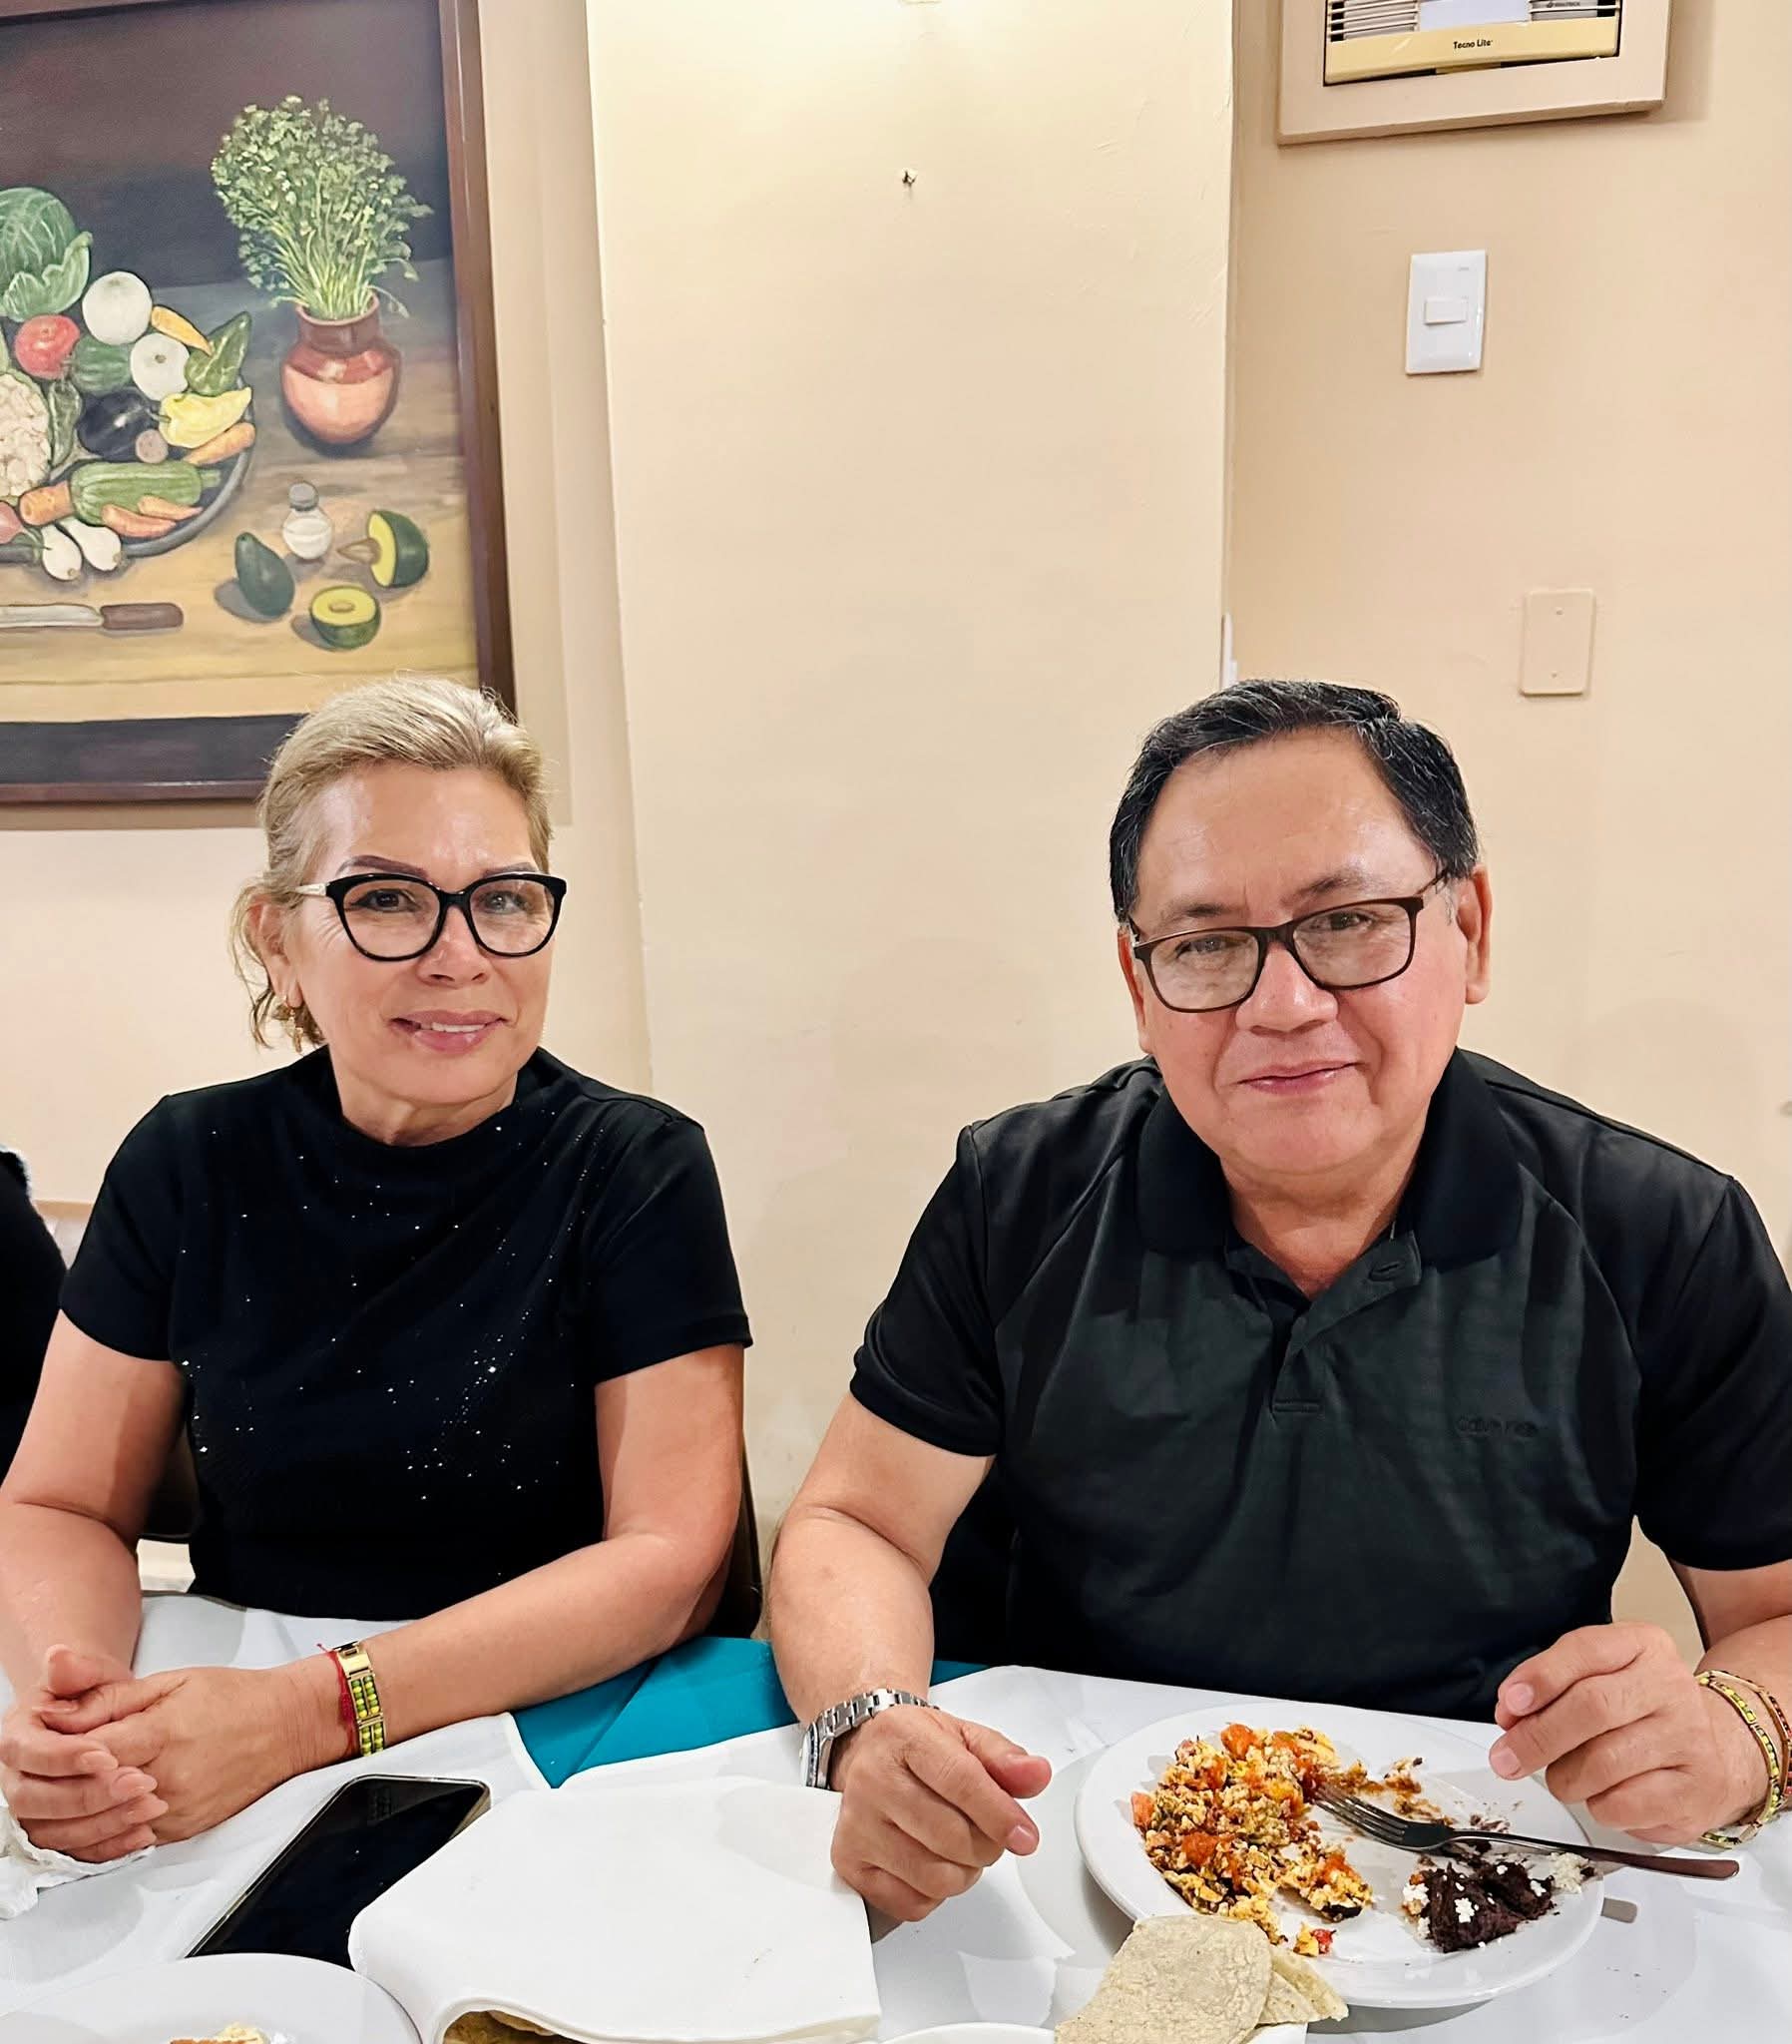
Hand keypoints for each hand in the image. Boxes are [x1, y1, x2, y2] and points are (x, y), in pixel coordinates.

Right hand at [0, 1646, 166, 1861]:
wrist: (93, 1715)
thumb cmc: (91, 1695)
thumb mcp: (90, 1675)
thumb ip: (77, 1669)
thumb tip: (58, 1656)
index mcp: (16, 1737)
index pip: (31, 1753)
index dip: (66, 1758)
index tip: (106, 1755)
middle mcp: (15, 1778)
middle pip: (37, 1799)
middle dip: (87, 1795)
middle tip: (136, 1783)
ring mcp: (33, 1809)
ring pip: (53, 1831)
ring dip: (101, 1824)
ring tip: (147, 1807)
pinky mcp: (56, 1831)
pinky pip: (74, 1851)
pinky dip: (107, 1848)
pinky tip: (140, 1835)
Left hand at [46, 1656, 345, 1844]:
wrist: (287, 1725)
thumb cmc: (235, 1698)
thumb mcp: (173, 1680)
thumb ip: (113, 1699)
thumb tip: (63, 1715)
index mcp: (164, 1733)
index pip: (91, 1754)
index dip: (61, 1754)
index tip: (46, 1748)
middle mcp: (169, 1777)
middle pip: (91, 1796)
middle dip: (58, 1791)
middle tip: (40, 1781)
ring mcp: (177, 1809)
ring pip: (103, 1830)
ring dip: (70, 1823)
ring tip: (51, 1808)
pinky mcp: (184, 1829)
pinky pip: (129, 1845)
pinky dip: (98, 1842)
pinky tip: (82, 1830)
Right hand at [828, 1705, 1051, 1921]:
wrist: (866, 1752)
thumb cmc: (916, 1747)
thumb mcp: (964, 1736)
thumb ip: (1004, 1757)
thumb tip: (1036, 1775)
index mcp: (903, 1737)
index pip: (960, 1782)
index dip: (1000, 1815)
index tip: (1025, 1836)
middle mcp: (872, 1781)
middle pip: (950, 1837)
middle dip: (987, 1845)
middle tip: (988, 1833)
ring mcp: (857, 1825)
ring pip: (934, 1878)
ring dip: (964, 1872)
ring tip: (960, 1848)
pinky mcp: (849, 1862)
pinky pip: (910, 1904)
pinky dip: (934, 1894)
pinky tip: (932, 1862)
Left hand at [1490, 1623, 1768, 1843]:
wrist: (1720, 1750)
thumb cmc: (1643, 1711)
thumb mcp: (1603, 1676)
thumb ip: (1554, 1687)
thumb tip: (1512, 1715)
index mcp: (1644, 1645)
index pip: (1586, 1650)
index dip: (1541, 1678)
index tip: (1510, 1704)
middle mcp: (1670, 1686)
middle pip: (1592, 1708)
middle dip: (1538, 1737)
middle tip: (1508, 1757)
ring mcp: (1688, 1738)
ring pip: (1604, 1762)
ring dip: (1564, 1777)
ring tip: (1561, 1777)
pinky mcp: (1695, 1789)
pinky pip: (1624, 1804)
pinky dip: (1597, 1806)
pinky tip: (1600, 1795)